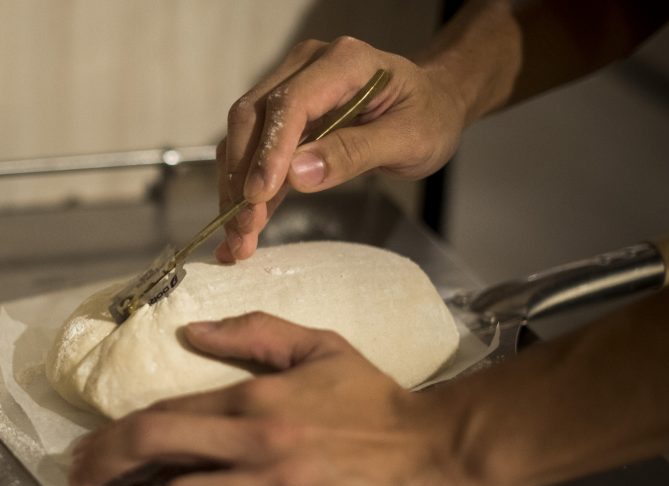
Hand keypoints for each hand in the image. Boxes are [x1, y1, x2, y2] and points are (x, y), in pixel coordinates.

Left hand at [70, 312, 474, 485]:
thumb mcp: (322, 347)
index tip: (85, 456)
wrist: (442, 448)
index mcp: (255, 396)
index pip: (160, 413)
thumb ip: (256, 335)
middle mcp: (258, 440)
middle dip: (103, 468)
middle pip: (153, 449)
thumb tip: (193, 332)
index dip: (109, 438)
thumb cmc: (378, 400)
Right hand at [214, 36, 466, 262]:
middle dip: (241, 178)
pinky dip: (245, 192)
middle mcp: (306, 68)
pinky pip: (253, 153)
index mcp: (343, 62)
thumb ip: (353, 153)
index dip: (269, 152)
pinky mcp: (282, 119)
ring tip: (238, 240)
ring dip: (235, 190)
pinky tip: (241, 228)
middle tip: (242, 230)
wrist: (432, 105)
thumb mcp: (407, 139)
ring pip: (244, 138)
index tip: (258, 197)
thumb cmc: (428, 117)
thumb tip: (296, 175)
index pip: (290, 104)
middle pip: (252, 118)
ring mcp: (290, 89)